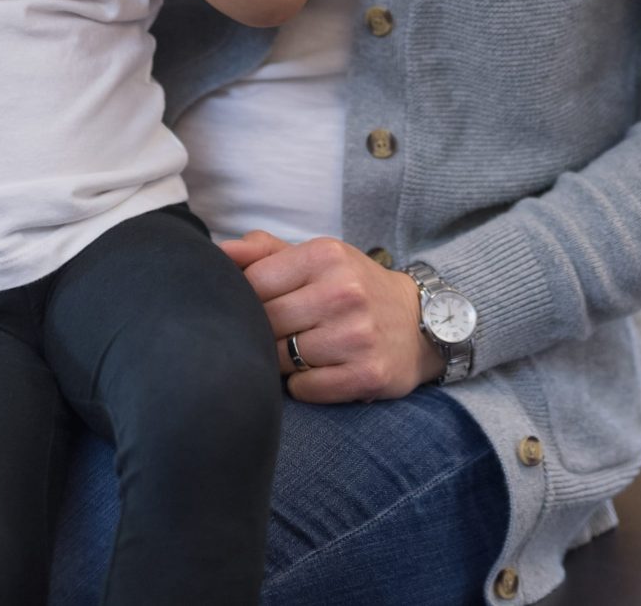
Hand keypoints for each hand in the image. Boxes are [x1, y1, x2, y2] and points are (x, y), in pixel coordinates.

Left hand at [220, 232, 442, 402]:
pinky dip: (304, 385)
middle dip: (262, 332)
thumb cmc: (354, 288)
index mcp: (326, 255)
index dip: (246, 299)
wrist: (422, 323)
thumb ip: (264, 252)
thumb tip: (219, 252)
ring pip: (280, 359)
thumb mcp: (318, 258)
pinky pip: (305, 389)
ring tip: (300, 351)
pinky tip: (319, 371)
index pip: (254, 281)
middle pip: (265, 322)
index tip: (260, 306)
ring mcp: (357, 336)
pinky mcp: (367, 374)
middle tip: (279, 332)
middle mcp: (343, 292)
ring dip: (281, 361)